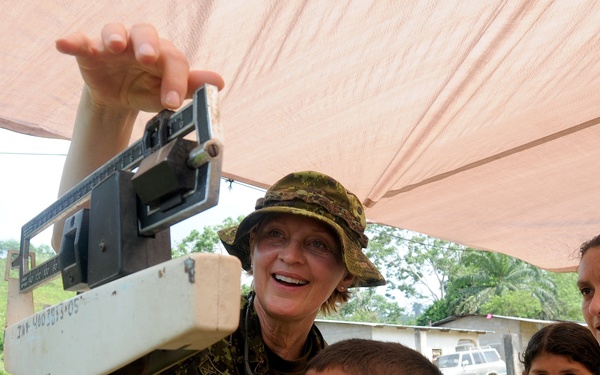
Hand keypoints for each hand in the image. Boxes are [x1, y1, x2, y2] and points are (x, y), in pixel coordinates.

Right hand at [55, 23, 223, 113]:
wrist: (119, 97)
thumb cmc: (148, 89)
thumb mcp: (168, 92)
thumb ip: (191, 86)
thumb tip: (219, 82)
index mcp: (164, 53)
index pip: (174, 60)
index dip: (175, 80)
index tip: (172, 102)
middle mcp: (140, 43)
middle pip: (145, 33)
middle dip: (147, 44)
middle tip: (148, 58)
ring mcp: (114, 46)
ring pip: (114, 31)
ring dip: (114, 37)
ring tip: (114, 47)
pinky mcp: (90, 52)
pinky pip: (80, 42)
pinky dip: (73, 41)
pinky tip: (64, 44)